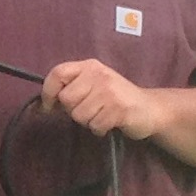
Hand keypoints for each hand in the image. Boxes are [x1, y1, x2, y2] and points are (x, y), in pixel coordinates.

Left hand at [41, 58, 160, 140]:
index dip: (48, 91)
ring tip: (102, 115)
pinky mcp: (118, 109)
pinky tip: (110, 123)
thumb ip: (72, 87)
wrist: (150, 108)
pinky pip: (94, 125)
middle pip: (66, 98)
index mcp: (89, 66)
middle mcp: (99, 75)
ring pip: (79, 115)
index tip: (48, 106)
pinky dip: (100, 129)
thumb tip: (46, 103)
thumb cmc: (116, 98)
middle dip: (73, 110)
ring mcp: (109, 91)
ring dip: (88, 121)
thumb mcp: (94, 85)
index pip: (58, 72)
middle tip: (90, 110)